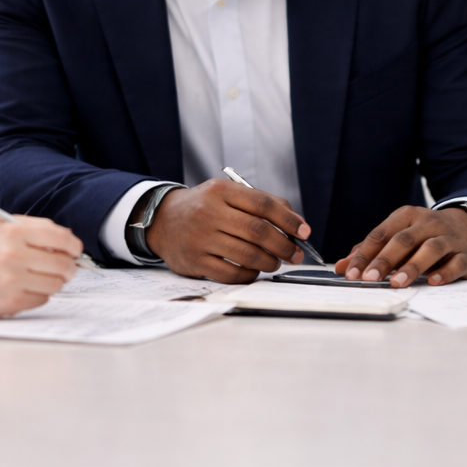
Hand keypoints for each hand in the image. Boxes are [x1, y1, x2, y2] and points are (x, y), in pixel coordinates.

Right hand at [0, 217, 82, 317]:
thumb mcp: (0, 231)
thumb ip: (32, 230)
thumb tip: (67, 240)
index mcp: (13, 232)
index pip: (61, 236)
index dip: (73, 245)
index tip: (74, 250)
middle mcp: (14, 254)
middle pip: (63, 263)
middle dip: (68, 268)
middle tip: (64, 270)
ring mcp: (13, 279)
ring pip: (56, 283)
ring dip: (53, 283)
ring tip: (39, 279)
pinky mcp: (12, 301)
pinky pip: (43, 299)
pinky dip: (38, 296)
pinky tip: (24, 290)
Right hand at [146, 179, 309, 281]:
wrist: (161, 220)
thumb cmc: (203, 207)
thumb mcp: (226, 194)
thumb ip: (259, 203)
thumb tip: (296, 223)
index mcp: (221, 191)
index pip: (262, 204)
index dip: (288, 219)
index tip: (304, 232)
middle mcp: (209, 212)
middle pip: (257, 231)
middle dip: (283, 245)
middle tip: (294, 254)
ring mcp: (200, 238)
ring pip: (247, 254)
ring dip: (269, 262)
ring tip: (276, 262)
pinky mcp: (195, 261)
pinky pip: (231, 273)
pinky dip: (249, 275)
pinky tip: (254, 271)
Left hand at [336, 204, 466, 287]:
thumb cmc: (426, 235)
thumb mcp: (399, 235)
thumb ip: (371, 251)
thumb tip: (342, 267)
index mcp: (407, 216)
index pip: (381, 234)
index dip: (365, 254)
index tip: (351, 273)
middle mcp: (428, 224)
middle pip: (403, 240)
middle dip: (385, 260)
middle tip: (369, 278)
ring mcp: (449, 238)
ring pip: (430, 249)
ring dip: (412, 266)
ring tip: (396, 282)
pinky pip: (456, 262)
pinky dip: (445, 272)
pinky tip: (433, 282)